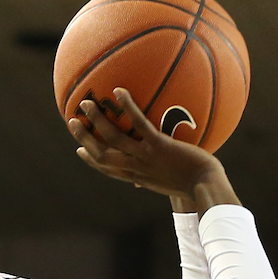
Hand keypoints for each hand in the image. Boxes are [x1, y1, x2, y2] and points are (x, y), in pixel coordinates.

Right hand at [67, 89, 238, 208]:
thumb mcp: (171, 184)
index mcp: (138, 177)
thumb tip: (152, 176)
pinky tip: (119, 91)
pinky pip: (139, 124)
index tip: (81, 149)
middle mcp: (136, 168)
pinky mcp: (159, 146)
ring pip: (113, 138)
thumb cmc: (194, 186)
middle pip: (102, 154)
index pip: (109, 169)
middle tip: (72, 122)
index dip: (92, 159)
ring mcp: (146, 157)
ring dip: (97, 121)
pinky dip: (127, 107)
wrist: (205, 188)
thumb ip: (159, 176)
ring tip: (85, 104)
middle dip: (85, 137)